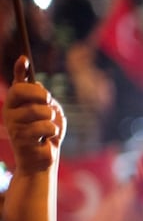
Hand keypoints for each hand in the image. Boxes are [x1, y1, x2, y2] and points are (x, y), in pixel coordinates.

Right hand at [2, 57, 64, 173]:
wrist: (41, 161)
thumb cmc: (47, 135)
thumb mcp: (50, 112)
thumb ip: (44, 98)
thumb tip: (33, 78)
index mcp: (17, 104)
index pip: (18, 83)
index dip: (20, 70)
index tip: (24, 58)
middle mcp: (11, 112)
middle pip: (24, 91)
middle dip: (42, 95)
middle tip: (49, 103)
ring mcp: (14, 125)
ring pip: (40, 110)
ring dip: (51, 118)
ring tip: (48, 128)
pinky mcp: (21, 139)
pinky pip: (46, 127)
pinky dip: (53, 132)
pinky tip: (46, 139)